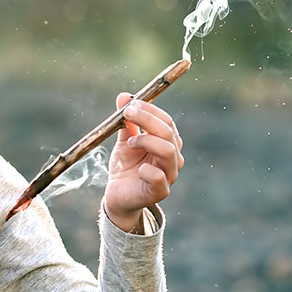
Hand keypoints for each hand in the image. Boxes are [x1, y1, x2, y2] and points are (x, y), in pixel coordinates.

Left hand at [103, 93, 183, 231]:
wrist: (117, 195)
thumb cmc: (126, 167)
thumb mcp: (125, 141)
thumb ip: (127, 122)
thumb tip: (124, 96)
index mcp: (168, 143)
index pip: (167, 122)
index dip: (150, 111)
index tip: (130, 104)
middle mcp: (173, 158)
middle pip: (168, 133)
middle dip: (147, 120)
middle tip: (127, 113)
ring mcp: (169, 175)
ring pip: (169, 152)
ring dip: (147, 141)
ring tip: (130, 143)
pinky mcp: (160, 192)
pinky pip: (159, 177)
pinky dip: (148, 170)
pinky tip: (138, 169)